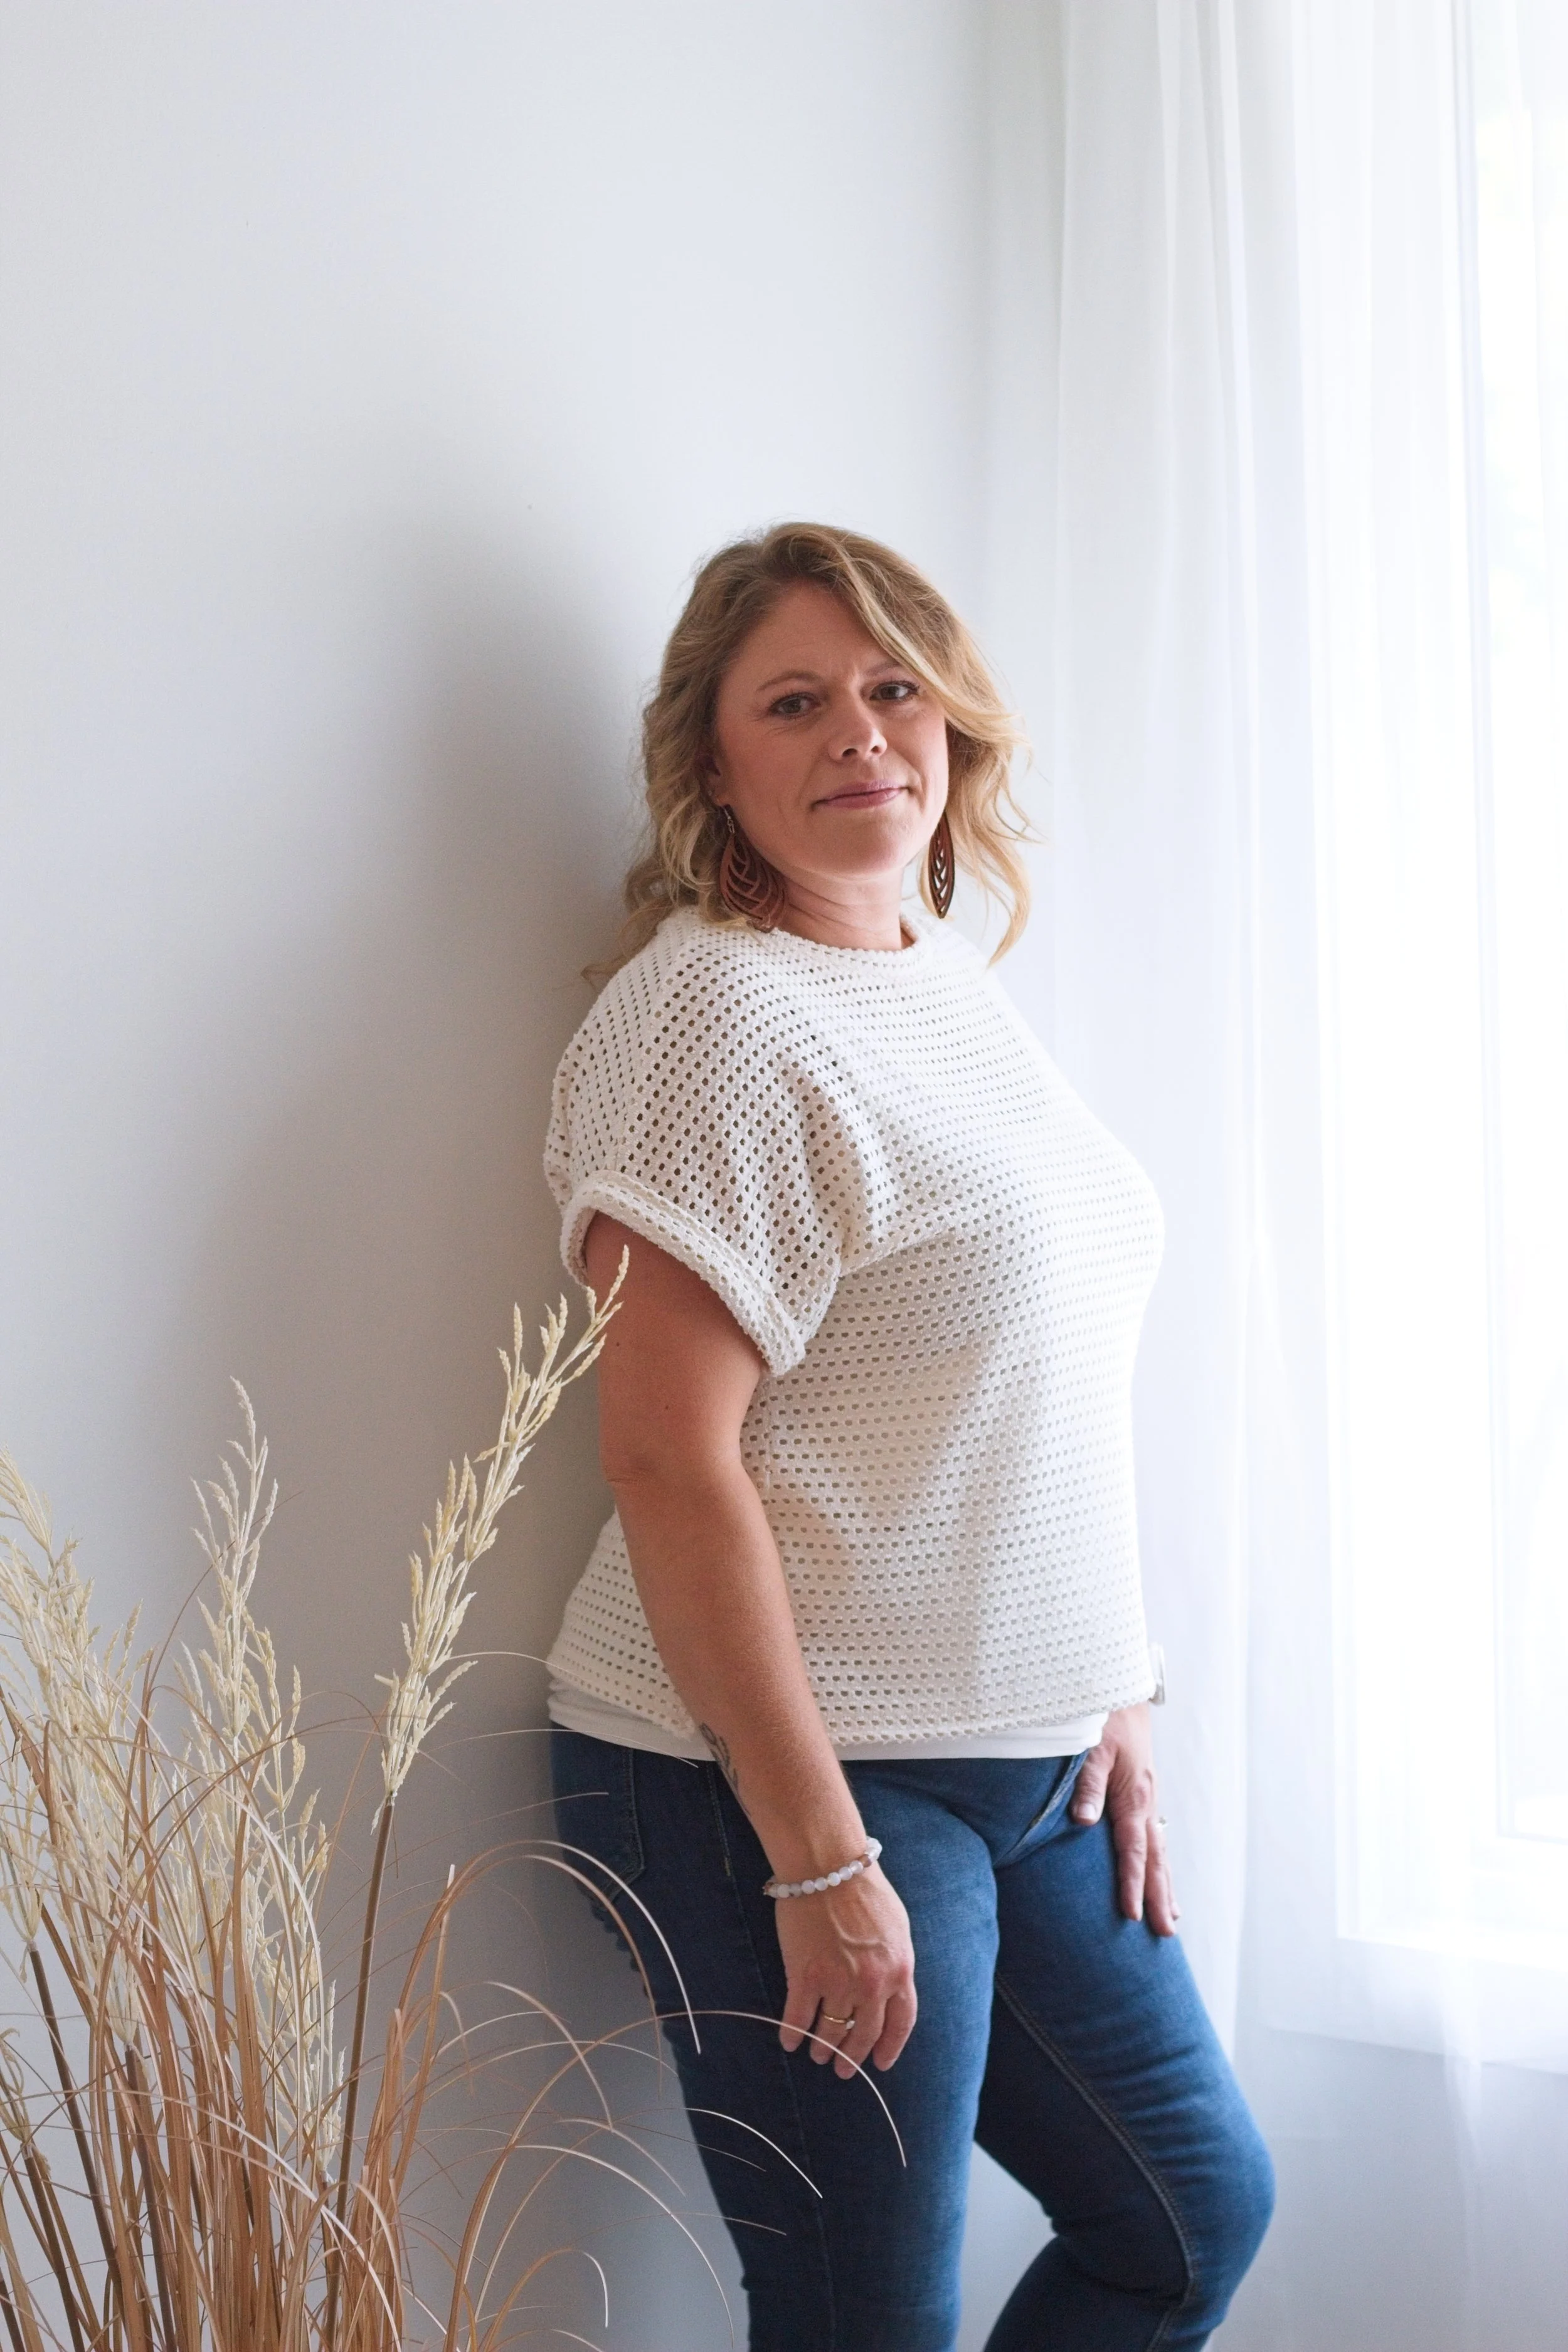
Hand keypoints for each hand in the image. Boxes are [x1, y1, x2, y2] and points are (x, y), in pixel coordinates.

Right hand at [774, 1864, 916, 2079]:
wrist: (827, 1865)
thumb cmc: (862, 1888)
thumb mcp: (895, 1928)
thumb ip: (894, 1962)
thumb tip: (888, 1988)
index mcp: (899, 1970)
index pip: (900, 2023)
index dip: (889, 2047)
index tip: (881, 2063)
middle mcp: (872, 1984)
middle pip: (864, 2034)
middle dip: (853, 2056)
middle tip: (843, 2068)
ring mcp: (838, 1983)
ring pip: (831, 2030)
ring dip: (823, 2047)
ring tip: (817, 2054)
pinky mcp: (805, 1976)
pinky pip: (798, 2017)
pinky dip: (792, 2034)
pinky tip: (789, 2041)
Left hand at [1071, 1702, 1178, 1935]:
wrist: (1120, 1688)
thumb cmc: (1102, 1716)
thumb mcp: (1090, 1746)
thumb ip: (1086, 1783)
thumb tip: (1083, 1820)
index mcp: (1133, 1796)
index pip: (1133, 1851)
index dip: (1132, 1885)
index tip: (1133, 1917)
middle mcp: (1145, 1801)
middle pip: (1155, 1859)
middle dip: (1160, 1898)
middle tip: (1165, 1934)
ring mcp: (1147, 1797)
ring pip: (1159, 1849)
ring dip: (1164, 1883)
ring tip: (1171, 1916)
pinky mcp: (1143, 1791)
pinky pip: (1153, 1833)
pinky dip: (1158, 1859)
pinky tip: (1158, 1871)